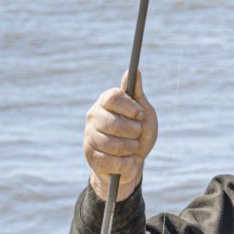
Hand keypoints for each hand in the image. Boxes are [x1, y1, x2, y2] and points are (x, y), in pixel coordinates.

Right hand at [83, 72, 157, 200]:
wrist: (132, 162)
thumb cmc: (139, 135)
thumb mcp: (144, 115)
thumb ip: (138, 95)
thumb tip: (135, 70)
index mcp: (106, 102)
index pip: (112, 97)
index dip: (130, 107)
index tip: (140, 114)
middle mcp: (93, 115)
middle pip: (113, 122)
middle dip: (133, 132)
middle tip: (137, 134)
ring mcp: (89, 135)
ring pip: (113, 144)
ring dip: (131, 148)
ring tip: (132, 148)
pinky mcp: (89, 154)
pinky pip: (111, 160)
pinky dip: (126, 162)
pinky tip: (126, 160)